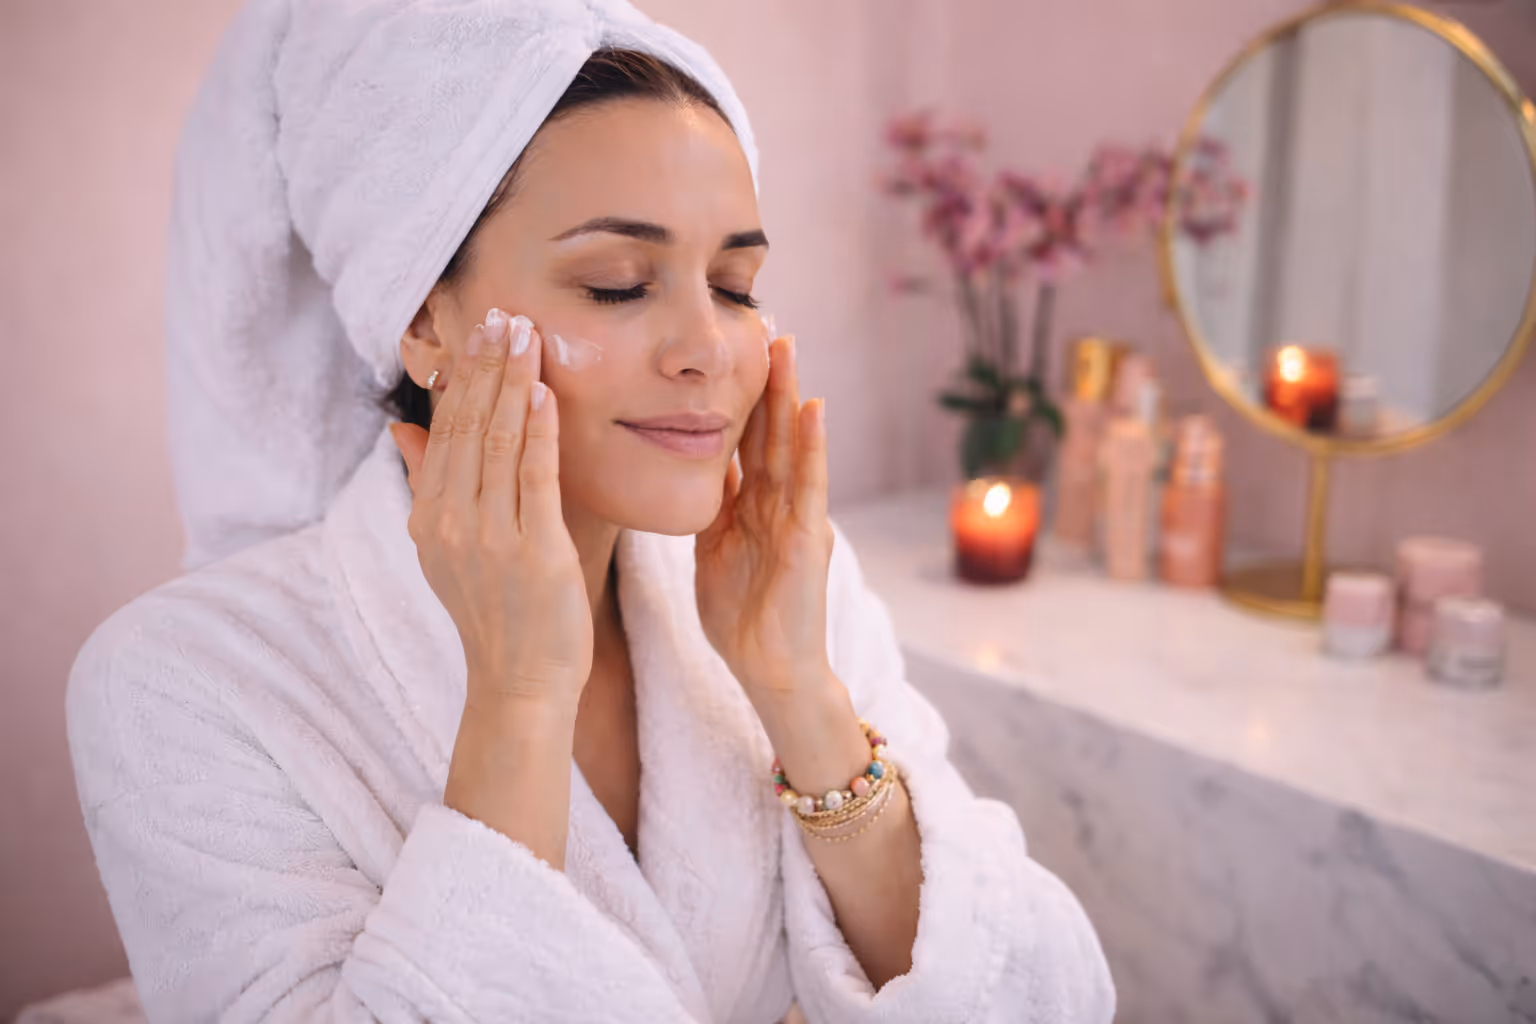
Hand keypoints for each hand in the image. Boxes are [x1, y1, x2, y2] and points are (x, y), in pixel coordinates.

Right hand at [389, 310, 591, 713]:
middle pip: (465, 426)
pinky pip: (533, 477)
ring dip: (511, 383)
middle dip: (485, 366)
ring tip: (525, 335)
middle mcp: (450, 523)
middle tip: (502, 314)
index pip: (442, 431)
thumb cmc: (497, 612)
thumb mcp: (449, 547)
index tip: (478, 330)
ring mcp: (490, 538)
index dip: (461, 377)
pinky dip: (537, 430)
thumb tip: (400, 429)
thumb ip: (429, 484)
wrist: (520, 682)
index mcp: (429, 517)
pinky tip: (544, 392)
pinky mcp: (534, 550)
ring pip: (496, 442)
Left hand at [695, 333, 833, 696]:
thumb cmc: (741, 617)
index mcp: (749, 506)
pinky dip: (813, 446)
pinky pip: (811, 485)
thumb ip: (709, 510)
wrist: (770, 670)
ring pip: (791, 445)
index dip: (735, 397)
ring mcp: (796, 518)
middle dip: (765, 380)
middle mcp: (776, 503)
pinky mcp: (809, 539)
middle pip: (768, 431)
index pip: (740, 440)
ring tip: (787, 347)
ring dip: (789, 395)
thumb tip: (682, 472)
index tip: (725, 352)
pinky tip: (813, 410)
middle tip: (763, 325)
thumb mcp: (713, 550)